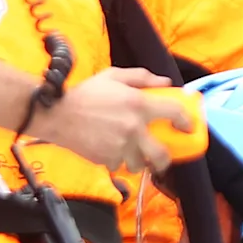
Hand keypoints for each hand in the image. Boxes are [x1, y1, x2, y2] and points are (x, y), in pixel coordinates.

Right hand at [30, 67, 183, 176]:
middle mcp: (134, 128)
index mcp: (139, 104)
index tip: (186, 126)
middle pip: (162, 153)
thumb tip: (166, 84)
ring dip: (140, 162)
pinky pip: (119, 166)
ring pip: (140, 164)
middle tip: (162, 156)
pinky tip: (111, 153)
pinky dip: (117, 162)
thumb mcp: (112, 76)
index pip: (175, 113)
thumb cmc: (84, 93)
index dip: (186, 121)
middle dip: (166, 158)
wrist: (55, 114)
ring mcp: (120, 146)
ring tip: (134, 157)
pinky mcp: (105, 158)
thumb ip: (142, 77)